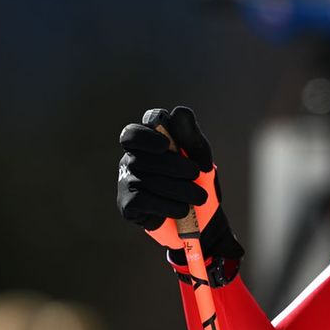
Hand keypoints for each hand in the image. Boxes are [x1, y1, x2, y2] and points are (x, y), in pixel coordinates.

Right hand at [117, 106, 242, 264]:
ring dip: (178, 189)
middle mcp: (131, 158)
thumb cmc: (197, 179)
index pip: (133, 133)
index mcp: (147, 142)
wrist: (202, 218)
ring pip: (146, 180)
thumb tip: (179, 111)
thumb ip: (190, 134)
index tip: (165, 145)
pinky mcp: (127, 204)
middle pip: (143, 158)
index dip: (145, 137)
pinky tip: (182, 209)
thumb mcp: (199, 155)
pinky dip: (167, 205)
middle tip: (196, 174)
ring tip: (199, 197)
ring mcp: (126, 181)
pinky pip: (143, 200)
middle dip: (174, 166)